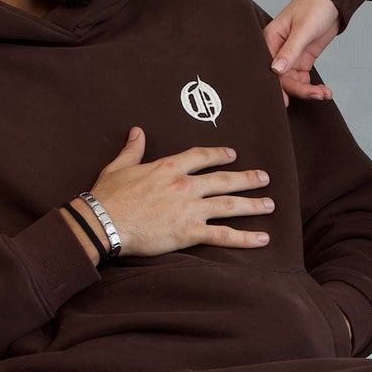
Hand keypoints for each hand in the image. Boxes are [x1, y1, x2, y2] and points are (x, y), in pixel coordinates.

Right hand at [83, 128, 273, 256]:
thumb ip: (133, 149)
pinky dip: (245, 238)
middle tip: (264, 179)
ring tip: (270, 205)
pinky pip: (223, 235)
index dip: (219, 155)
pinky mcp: (189, 232)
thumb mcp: (118, 166)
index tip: (232, 155)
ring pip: (229, 204)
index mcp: (168, 167)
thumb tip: (137, 131)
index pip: (201, 156)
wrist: (102, 222)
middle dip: (247, 179)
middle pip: (224, 179)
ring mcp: (189, 209)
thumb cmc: (107, 196)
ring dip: (253, 204)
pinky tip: (262, 239)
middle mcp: (184, 185)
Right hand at [263, 0, 339, 102]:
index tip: (286, 101)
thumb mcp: (303, 29)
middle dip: (298, 89)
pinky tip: (324, 91)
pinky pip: (302, 79)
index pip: (268, 68)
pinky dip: (312, 87)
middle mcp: (277, 51)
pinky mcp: (301, 60)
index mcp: (270, 40)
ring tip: (324, 93)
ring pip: (293, 82)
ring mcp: (290, 57)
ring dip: (308, 90)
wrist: (333, 1)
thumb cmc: (314, 7)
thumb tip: (276, 70)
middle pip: (281, 78)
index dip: (276, 86)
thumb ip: (290, 50)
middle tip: (316, 95)